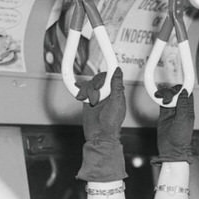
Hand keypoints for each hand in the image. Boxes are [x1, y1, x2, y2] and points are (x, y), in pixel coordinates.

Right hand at [77, 67, 126, 181]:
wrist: (100, 135)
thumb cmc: (112, 122)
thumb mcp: (117, 101)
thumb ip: (116, 85)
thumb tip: (118, 71)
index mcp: (117, 94)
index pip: (112, 78)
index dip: (109, 73)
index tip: (106, 64)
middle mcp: (107, 95)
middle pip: (100, 80)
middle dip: (97, 82)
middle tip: (98, 89)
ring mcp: (97, 99)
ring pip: (91, 85)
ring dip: (90, 87)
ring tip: (93, 97)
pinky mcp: (88, 103)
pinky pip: (83, 93)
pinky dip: (81, 90)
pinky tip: (82, 91)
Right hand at [155, 85, 193, 162]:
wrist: (171, 149)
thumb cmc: (180, 137)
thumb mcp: (183, 119)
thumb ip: (183, 105)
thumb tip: (184, 91)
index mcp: (188, 110)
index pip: (187, 94)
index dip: (183, 88)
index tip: (178, 85)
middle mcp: (181, 110)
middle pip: (177, 93)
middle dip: (172, 91)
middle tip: (168, 98)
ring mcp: (172, 112)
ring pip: (169, 97)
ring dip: (164, 94)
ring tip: (161, 98)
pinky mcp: (164, 114)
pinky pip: (162, 102)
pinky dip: (159, 98)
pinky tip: (157, 97)